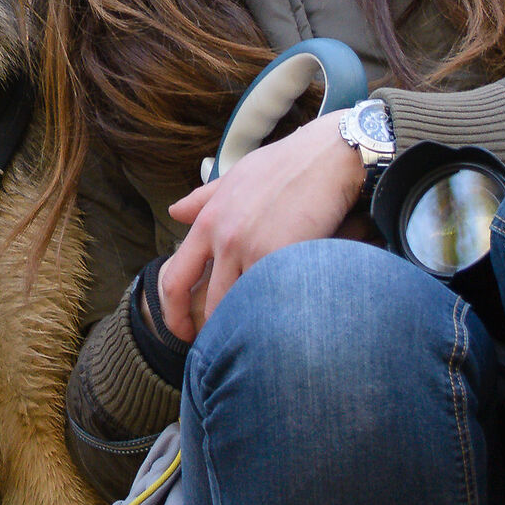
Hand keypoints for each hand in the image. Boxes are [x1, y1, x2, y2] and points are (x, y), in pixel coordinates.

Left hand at [155, 113, 366, 340]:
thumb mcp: (237, 176)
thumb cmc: (288, 164)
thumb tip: (175, 212)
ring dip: (246, 328)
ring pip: (238, 308)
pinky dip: (272, 317)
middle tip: (226, 349)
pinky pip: (268, 301)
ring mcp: (251, 248)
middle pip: (208, 304)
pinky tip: (282, 326)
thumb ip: (204, 199)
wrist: (330, 154)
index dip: (174, 313)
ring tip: (257, 341)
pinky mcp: (281, 255)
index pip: (176, 279)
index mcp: (208, 220)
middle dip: (214, 332)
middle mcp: (223, 237)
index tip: (184, 331)